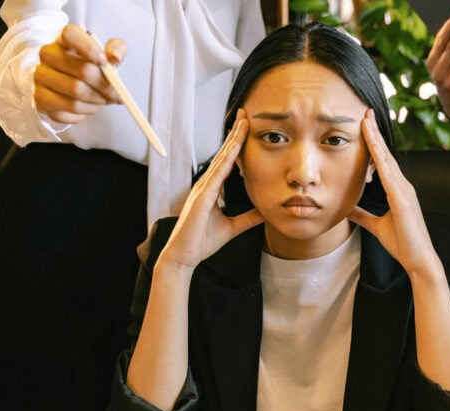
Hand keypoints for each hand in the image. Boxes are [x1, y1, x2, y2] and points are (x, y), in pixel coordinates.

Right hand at [33, 24, 125, 123]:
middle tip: (116, 94)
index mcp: (64, 38)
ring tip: (102, 100)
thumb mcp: (105, 54)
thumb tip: (115, 57)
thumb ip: (116, 49)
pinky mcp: (40, 98)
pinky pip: (69, 109)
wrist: (69, 84)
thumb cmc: (90, 66)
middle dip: (105, 86)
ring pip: (77, 93)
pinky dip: (84, 111)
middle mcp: (48, 54)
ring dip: (96, 100)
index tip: (104, 62)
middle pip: (82, 71)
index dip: (89, 48)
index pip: (71, 35)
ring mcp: (41, 76)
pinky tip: (88, 106)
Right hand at [157, 110, 263, 272]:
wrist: (183, 257)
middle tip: (246, 115)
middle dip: (235, 134)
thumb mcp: (232, 228)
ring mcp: (202, 189)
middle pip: (224, 154)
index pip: (227, 162)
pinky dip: (226, 161)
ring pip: (221, 159)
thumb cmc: (202, 242)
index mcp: (212, 189)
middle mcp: (206, 185)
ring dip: (232, 141)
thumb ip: (248, 218)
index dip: (237, 144)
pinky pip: (216, 175)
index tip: (246, 128)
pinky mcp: (202, 197)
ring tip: (243, 123)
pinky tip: (234, 149)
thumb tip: (265, 212)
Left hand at [349, 110, 439, 275]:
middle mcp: (403, 186)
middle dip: (375, 132)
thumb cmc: (402, 244)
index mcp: (398, 191)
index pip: (383, 162)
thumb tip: (347, 207)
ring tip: (366, 119)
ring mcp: (404, 191)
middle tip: (365, 112)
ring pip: (387, 159)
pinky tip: (372, 143)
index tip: (365, 125)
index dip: (374, 143)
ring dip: (376, 138)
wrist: (418, 260)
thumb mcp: (376, 226)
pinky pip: (388, 173)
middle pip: (386, 154)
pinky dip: (379, 156)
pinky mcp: (402, 199)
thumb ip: (363, 215)